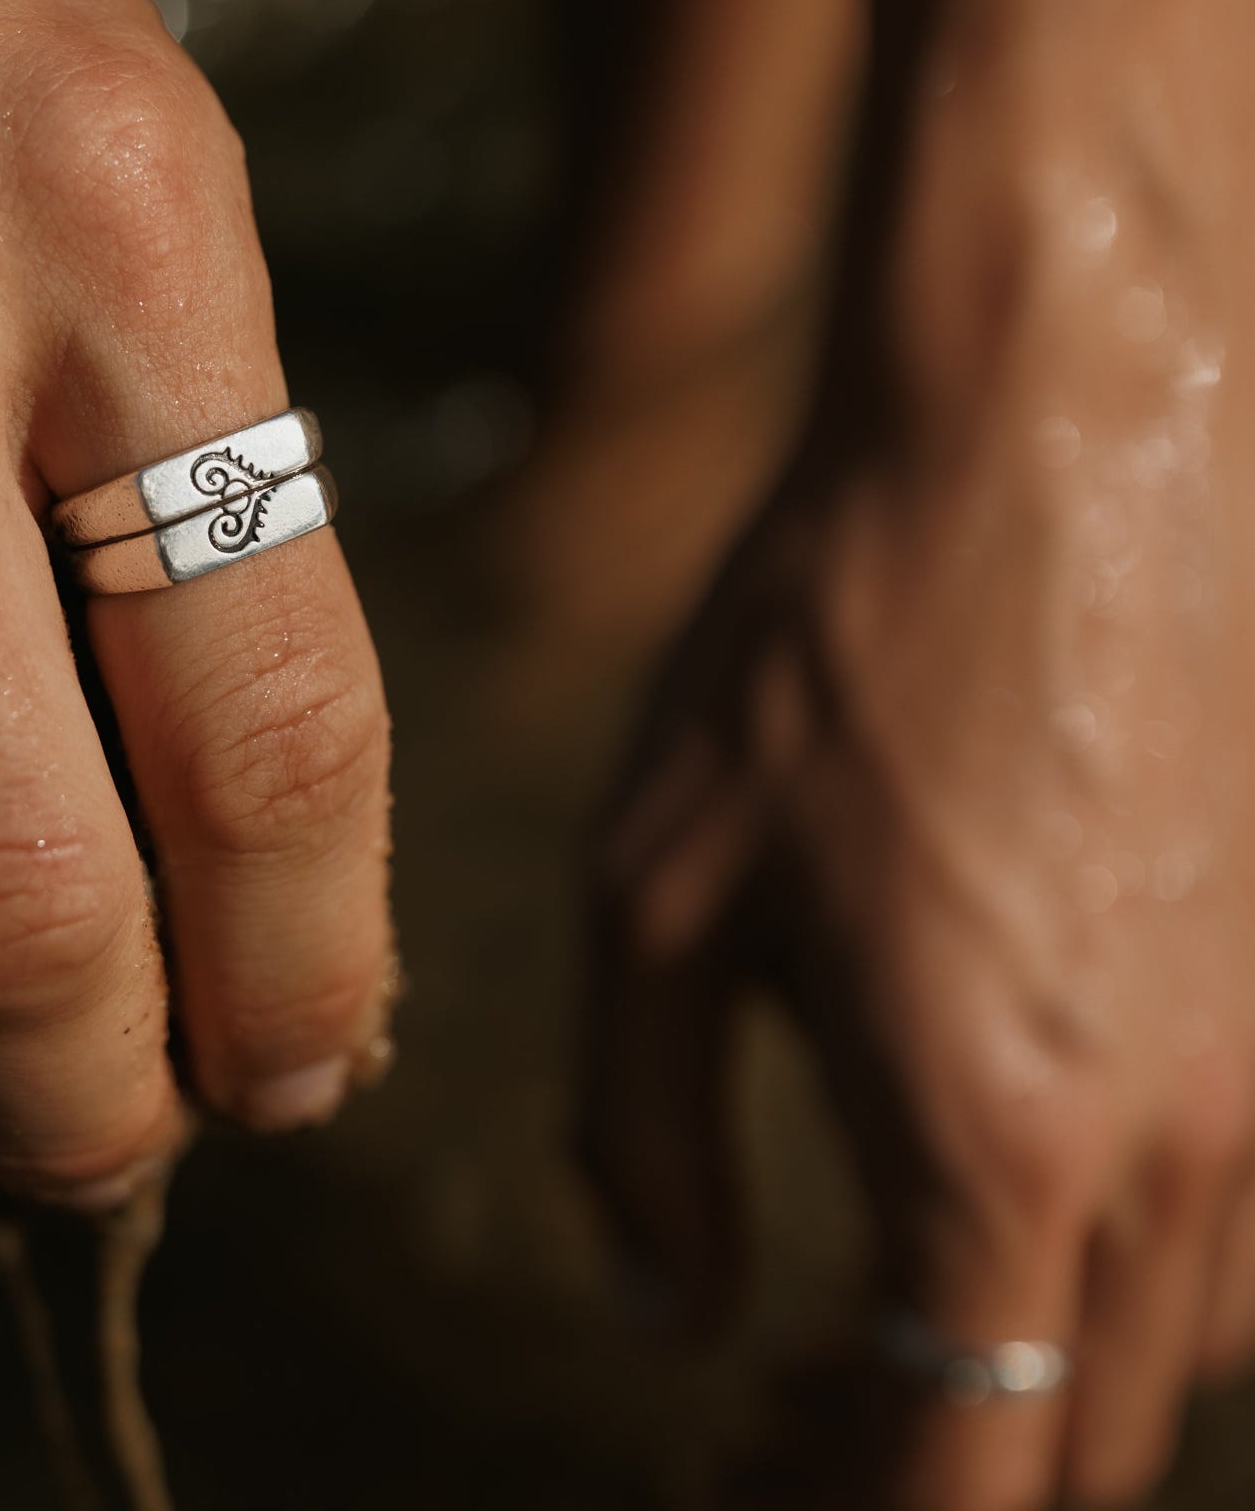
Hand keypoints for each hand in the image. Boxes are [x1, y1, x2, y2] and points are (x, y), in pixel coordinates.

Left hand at [581, 0, 1254, 1496]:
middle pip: (1080, 1442)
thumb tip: (671, 1312)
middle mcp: (1191, 1146)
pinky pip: (1245, 1217)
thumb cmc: (832, 643)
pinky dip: (1124, 1265)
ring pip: (1182, 1352)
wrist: (1058, 438)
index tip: (740, 1477)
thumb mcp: (660, 880)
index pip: (956, 1468)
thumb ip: (646, 1132)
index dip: (837, 1510)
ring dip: (1029, 1380)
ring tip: (878, 1328)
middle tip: (776, 1424)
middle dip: (922, 1467)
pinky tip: (1013, 1187)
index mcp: (996, 1136)